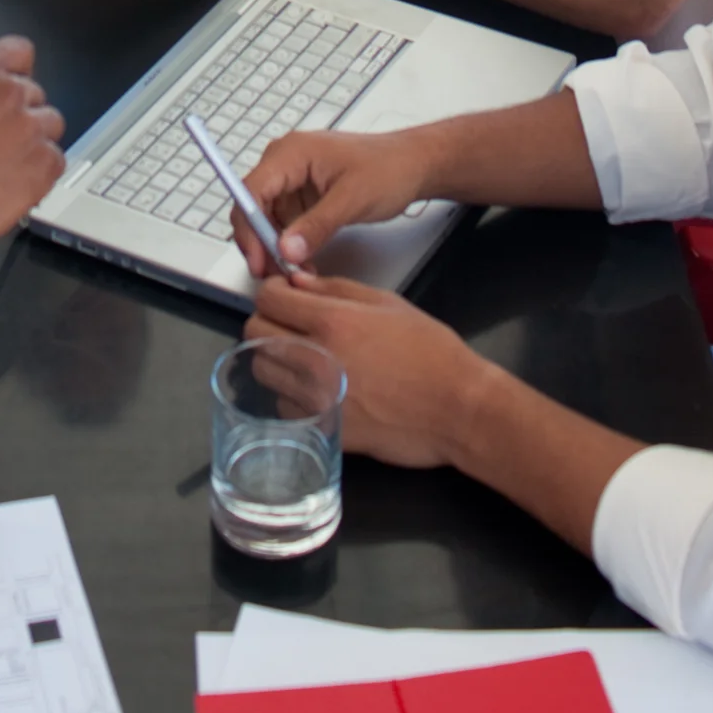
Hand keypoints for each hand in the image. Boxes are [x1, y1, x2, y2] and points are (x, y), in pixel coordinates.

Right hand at [0, 37, 65, 269]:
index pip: (20, 50)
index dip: (15, 69)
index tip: (10, 85)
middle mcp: (10, 92)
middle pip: (33, 92)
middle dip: (19, 112)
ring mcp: (32, 127)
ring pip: (50, 123)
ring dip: (33, 138)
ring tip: (6, 162)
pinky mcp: (47, 163)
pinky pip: (56, 158)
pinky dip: (41, 170)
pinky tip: (13, 182)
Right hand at [237, 126, 436, 273]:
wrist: (413, 165)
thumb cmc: (388, 169)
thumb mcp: (352, 199)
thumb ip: (317, 225)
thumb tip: (285, 249)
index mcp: (291, 153)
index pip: (251, 191)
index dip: (249, 229)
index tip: (258, 260)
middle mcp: (286, 162)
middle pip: (254, 206)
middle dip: (261, 243)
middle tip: (276, 275)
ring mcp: (294, 179)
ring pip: (268, 219)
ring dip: (276, 248)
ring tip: (295, 272)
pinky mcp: (303, 195)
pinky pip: (285, 223)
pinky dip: (290, 245)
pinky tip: (304, 263)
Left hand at [247, 271, 478, 468]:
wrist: (457, 408)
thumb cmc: (430, 350)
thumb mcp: (387, 303)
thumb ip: (336, 289)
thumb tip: (298, 282)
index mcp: (332, 321)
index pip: (267, 298)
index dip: (273, 291)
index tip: (286, 295)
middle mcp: (316, 359)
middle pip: (255, 332)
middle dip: (267, 321)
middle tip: (290, 324)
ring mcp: (317, 398)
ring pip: (263, 371)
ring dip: (275, 359)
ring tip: (300, 356)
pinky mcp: (324, 429)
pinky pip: (284, 407)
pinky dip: (291, 396)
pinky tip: (314, 389)